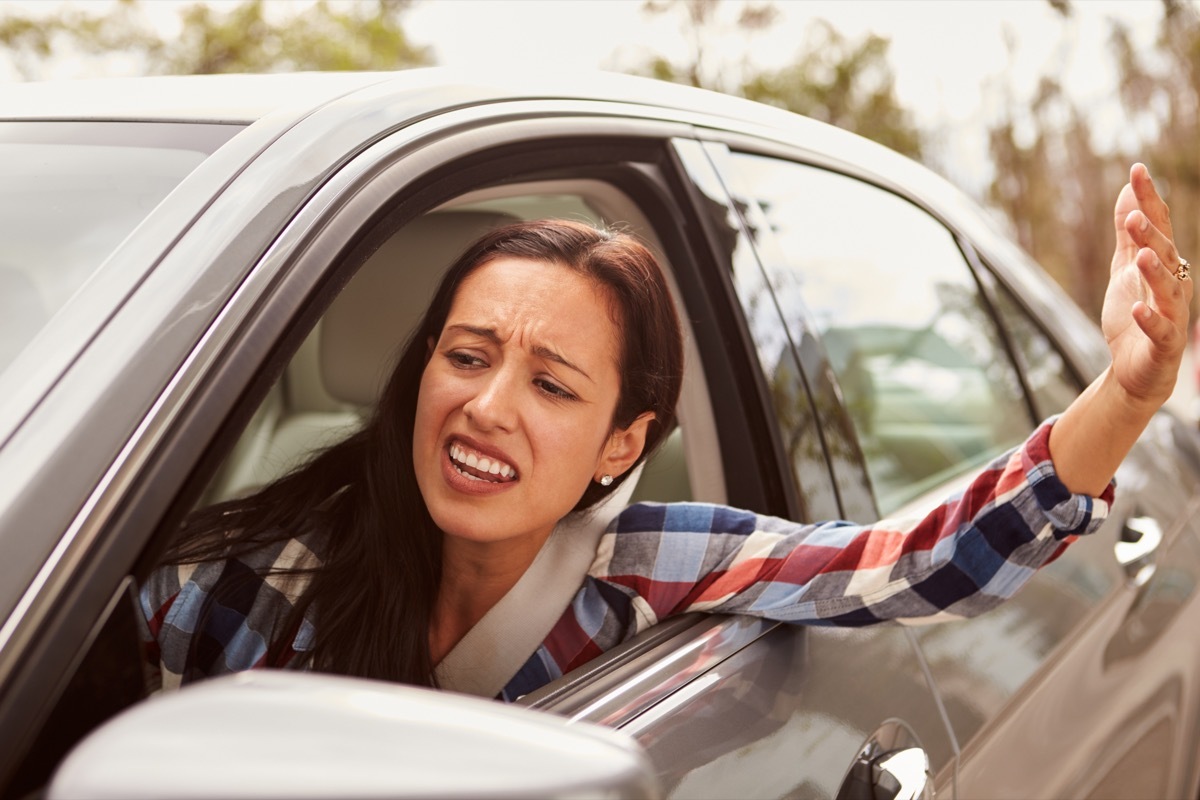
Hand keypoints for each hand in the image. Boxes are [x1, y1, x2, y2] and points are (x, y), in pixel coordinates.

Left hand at [1101, 163, 1192, 408]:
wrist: (1135, 369)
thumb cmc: (1135, 314)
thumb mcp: (1125, 269)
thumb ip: (1128, 234)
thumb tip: (1126, 192)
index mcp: (1164, 265)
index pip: (1158, 226)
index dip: (1148, 199)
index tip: (1137, 170)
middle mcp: (1173, 285)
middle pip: (1165, 254)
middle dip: (1152, 235)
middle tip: (1135, 216)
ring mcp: (1170, 314)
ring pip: (1168, 290)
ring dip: (1156, 272)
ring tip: (1142, 256)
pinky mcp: (1163, 343)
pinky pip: (1159, 330)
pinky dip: (1149, 320)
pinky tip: (1138, 309)